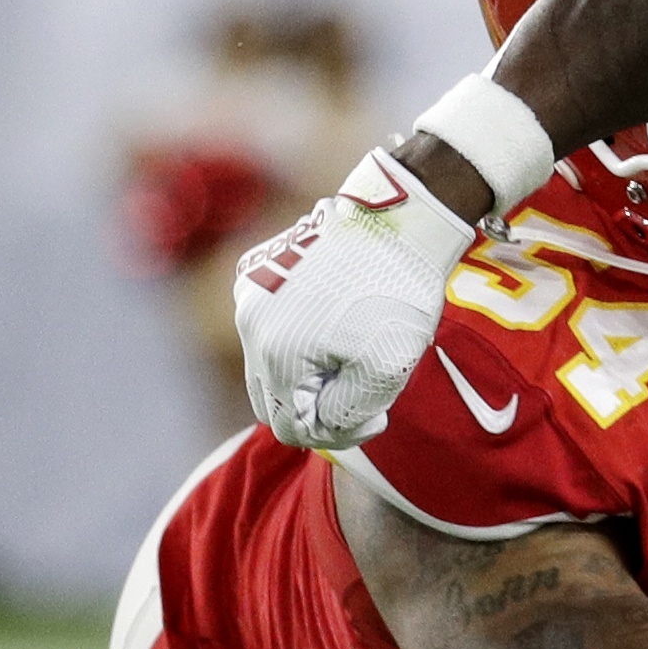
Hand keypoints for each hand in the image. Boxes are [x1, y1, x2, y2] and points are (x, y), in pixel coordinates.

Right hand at [234, 149, 477, 449]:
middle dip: (316, 404)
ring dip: (304, 371)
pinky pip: (265, 325)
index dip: (337, 432)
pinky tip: (333, 320)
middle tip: (363, 388)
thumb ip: (346, 413)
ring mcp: (248, 295)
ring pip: (266, 363)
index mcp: (276, 354)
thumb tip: (320, 425)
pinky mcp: (254, 271)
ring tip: (351, 353)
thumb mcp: (387, 368)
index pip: (291, 427)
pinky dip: (293, 336)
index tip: (377, 414)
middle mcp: (249, 325)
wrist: (399, 216)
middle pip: (271, 399)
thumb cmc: (398, 292)